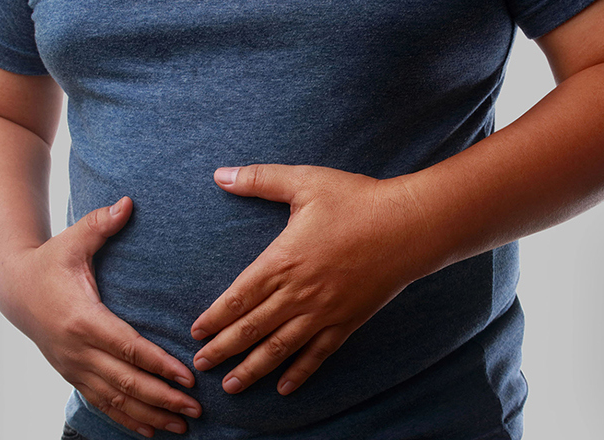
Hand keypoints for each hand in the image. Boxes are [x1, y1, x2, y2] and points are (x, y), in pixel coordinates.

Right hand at [0, 197, 201, 436]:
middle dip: (163, 398)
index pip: (128, 347)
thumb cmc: (50, 262)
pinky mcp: (72, 374)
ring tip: (182, 427)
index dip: (158, 364)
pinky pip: (101, 403)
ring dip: (149, 415)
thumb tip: (127, 202)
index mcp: (83, 319)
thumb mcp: (72, 240)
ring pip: (115, 399)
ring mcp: (73, 366)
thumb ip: (100, 224)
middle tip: (196, 410)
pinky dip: (126, 420)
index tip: (188, 377)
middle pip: (126, 381)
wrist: (13, 288)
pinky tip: (151, 431)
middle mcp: (77, 349)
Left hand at [190, 165, 432, 395]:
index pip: (238, 296)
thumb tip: (220, 174)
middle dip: (223, 349)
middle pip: (252, 328)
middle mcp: (298, 293)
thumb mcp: (305, 182)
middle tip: (201, 365)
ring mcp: (323, 312)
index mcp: (282, 260)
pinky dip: (300, 372)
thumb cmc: (357, 200)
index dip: (214, 317)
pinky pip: (318, 354)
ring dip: (252, 369)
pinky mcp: (347, 321)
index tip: (195, 333)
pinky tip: (284, 388)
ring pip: (280, 348)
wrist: (408, 225)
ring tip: (231, 386)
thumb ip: (260, 180)